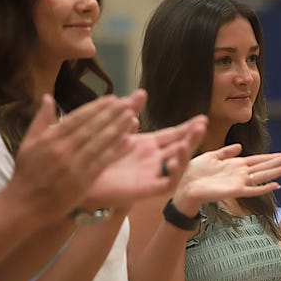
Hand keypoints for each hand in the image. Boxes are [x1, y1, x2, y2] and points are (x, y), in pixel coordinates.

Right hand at [6, 91, 142, 223]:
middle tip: (127, 103)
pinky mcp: (83, 180)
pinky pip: (103, 161)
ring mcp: (74, 165)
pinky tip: (129, 141)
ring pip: (99, 143)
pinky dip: (117, 150)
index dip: (96, 107)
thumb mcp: (28, 144)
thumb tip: (48, 97)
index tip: (111, 99)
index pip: (77, 118)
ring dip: (117, 128)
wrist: (24, 205)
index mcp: (49, 139)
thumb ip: (41, 120)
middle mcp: (62, 150)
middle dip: (111, 114)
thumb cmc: (27, 173)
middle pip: (91, 128)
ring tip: (131, 117)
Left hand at [86, 114, 207, 206]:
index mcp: (149, 145)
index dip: (188, 127)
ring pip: (178, 165)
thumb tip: (142, 92)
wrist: (78, 180)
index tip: (202, 118)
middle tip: (202, 125)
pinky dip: (173, 174)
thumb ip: (129, 110)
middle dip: (193, 137)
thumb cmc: (97, 156)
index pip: (174, 134)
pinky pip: (167, 184)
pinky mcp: (147, 189)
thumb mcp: (116, 128)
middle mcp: (154, 159)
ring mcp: (153, 174)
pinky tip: (173, 162)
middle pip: (181, 148)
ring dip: (185, 154)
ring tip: (187, 143)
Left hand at [171, 146, 280, 215]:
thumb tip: (239, 147)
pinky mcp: (233, 191)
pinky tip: (276, 185)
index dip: (274, 156)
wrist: (182, 187)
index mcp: (236, 164)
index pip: (260, 159)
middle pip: (266, 166)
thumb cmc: (194, 173)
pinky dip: (263, 188)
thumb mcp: (210, 156)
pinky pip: (251, 190)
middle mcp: (241, 173)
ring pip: (263, 176)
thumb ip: (225, 152)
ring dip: (279, 171)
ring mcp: (238, 182)